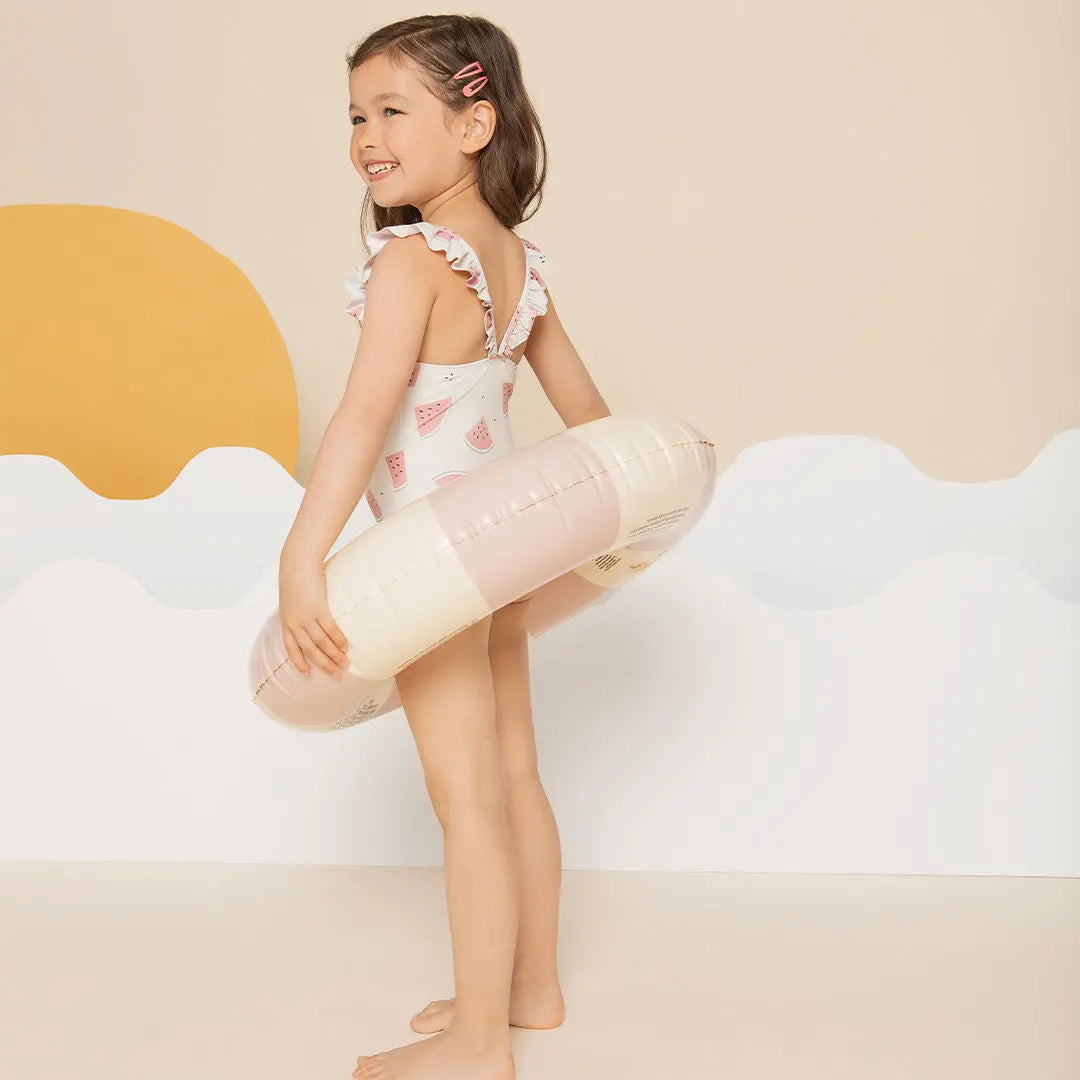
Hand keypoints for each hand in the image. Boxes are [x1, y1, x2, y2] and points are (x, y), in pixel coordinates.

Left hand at [278, 558, 349, 677]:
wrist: (297, 564)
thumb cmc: (296, 579)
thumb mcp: (292, 600)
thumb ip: (298, 613)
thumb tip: (309, 621)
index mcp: (287, 622)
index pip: (291, 648)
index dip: (299, 662)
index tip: (307, 675)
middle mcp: (295, 623)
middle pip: (310, 650)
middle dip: (324, 664)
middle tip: (336, 675)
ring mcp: (306, 617)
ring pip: (321, 643)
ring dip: (334, 655)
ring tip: (345, 663)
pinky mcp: (318, 608)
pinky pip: (330, 629)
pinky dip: (338, 640)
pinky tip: (345, 646)